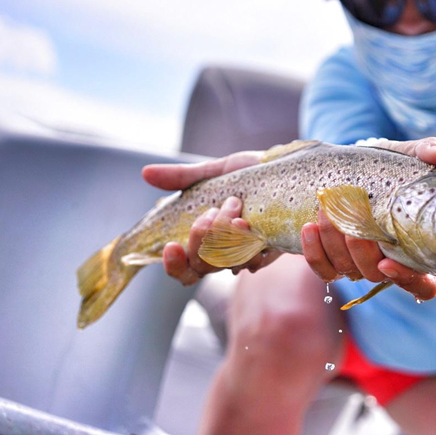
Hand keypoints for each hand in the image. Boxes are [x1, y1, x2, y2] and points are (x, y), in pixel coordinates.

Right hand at [142, 151, 280, 284]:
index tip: (171, 246)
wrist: (290, 169)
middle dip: (202, 238)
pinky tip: (251, 226)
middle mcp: (223, 252)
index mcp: (204, 238)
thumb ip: (183, 178)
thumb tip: (145, 174)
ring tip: (236, 207)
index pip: (182, 267)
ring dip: (227, 237)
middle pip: (201, 267)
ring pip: (228, 264)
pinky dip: (250, 245)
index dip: (173, 264)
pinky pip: (256, 261)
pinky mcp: (270, 252)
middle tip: (214, 210)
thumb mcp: (215, 172)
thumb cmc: (251, 174)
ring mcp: (247, 255)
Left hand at [301, 137, 435, 300]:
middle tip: (349, 224)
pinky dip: (314, 253)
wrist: (361, 168)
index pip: (424, 285)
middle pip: (376, 274)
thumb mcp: (412, 156)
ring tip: (326, 212)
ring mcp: (361, 263)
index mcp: (420, 250)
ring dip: (333, 244)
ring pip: (347, 270)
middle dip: (359, 251)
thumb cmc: (395, 166)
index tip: (387, 261)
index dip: (408, 279)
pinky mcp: (335, 259)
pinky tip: (309, 227)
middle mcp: (391, 262)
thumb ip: (428, 153)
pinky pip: (325, 269)